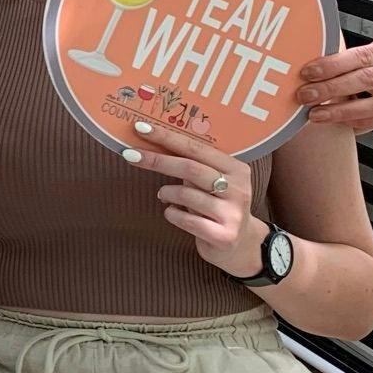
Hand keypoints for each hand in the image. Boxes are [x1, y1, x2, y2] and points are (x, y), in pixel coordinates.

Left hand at [123, 119, 261, 275]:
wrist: (241, 244)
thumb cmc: (217, 205)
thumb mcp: (213, 181)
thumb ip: (194, 164)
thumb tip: (153, 142)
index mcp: (236, 169)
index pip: (197, 148)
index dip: (167, 137)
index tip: (141, 128)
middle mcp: (238, 189)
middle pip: (190, 168)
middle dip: (157, 160)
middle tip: (130, 155)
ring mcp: (232, 213)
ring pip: (185, 194)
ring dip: (166, 192)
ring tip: (164, 195)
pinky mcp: (223, 235)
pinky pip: (185, 219)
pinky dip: (171, 213)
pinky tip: (173, 213)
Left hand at [298, 33, 372, 131]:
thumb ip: (351, 58)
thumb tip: (307, 68)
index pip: (364, 56)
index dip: (333, 65)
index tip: (307, 73)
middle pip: (370, 80)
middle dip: (332, 89)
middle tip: (306, 96)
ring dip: (343, 111)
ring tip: (317, 114)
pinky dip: (365, 123)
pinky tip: (344, 122)